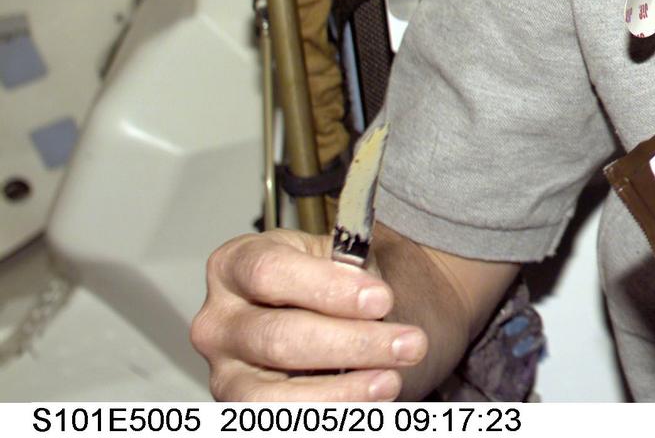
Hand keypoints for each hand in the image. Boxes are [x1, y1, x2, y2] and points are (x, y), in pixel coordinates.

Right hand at [190, 229, 428, 401]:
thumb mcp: (346, 258)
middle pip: (278, 337)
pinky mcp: (241, 411)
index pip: (269, 272)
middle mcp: (219, 321)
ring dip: (341, 392)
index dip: (327, 288)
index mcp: (236, 264)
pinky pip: (279, 423)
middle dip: (352, 343)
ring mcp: (225, 373)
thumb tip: (370, 292)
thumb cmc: (342, 283)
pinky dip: (331, 413)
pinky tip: (370, 402)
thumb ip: (353, 269)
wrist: (354, 314)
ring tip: (391, 380)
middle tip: (409, 343)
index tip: (381, 300)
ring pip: (271, 396)